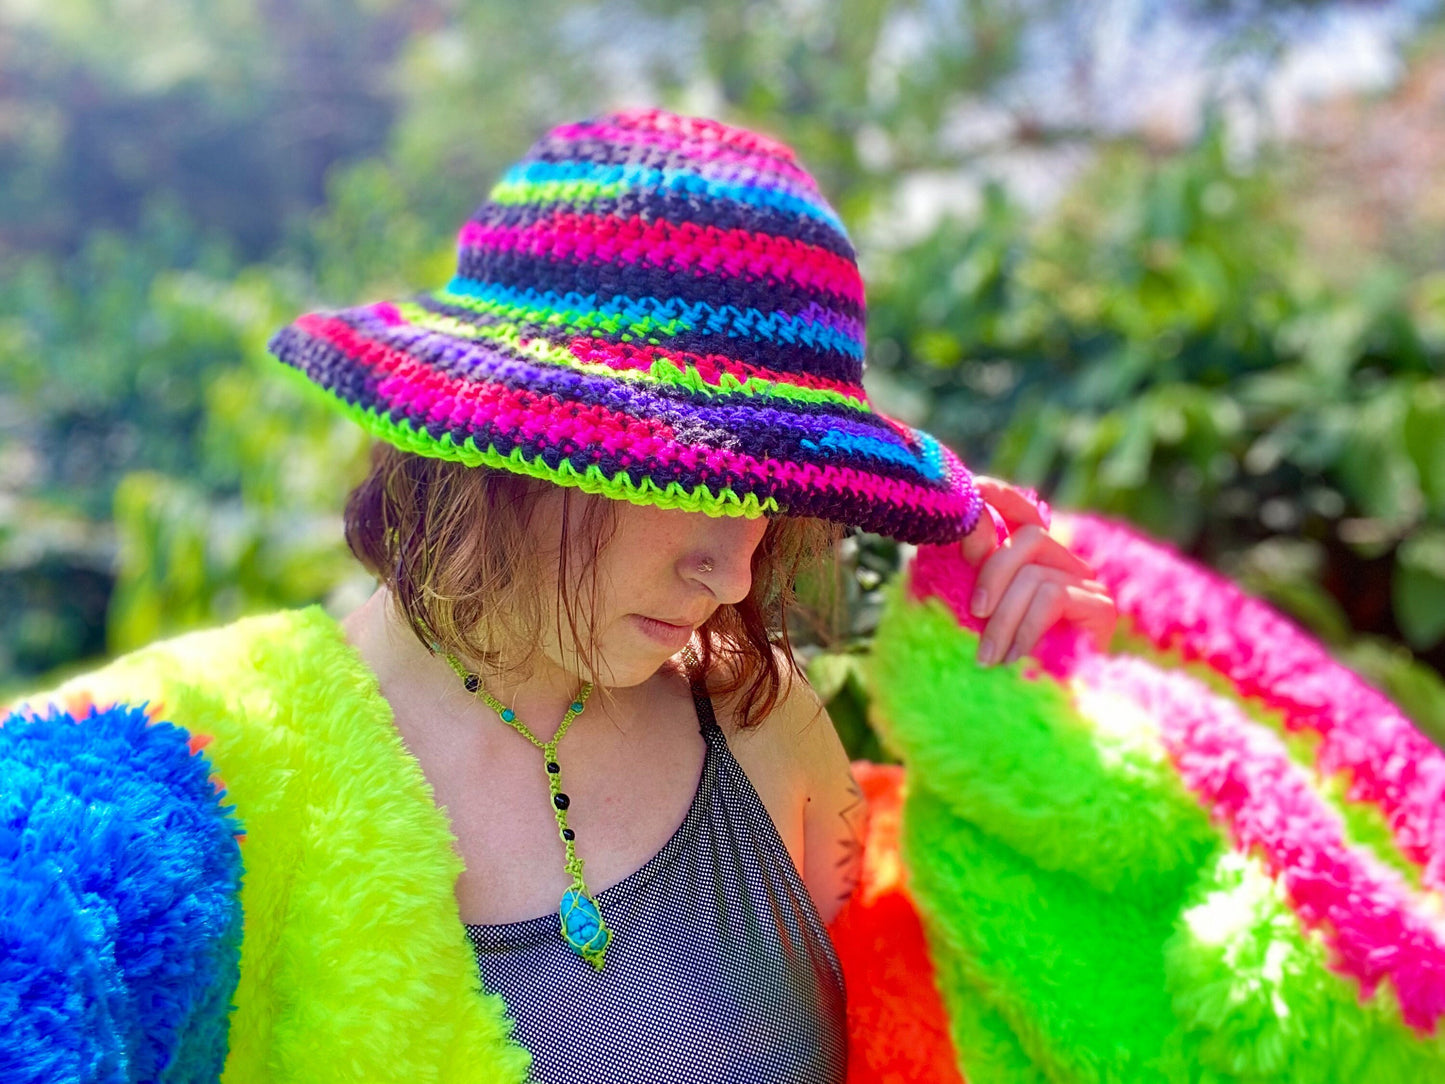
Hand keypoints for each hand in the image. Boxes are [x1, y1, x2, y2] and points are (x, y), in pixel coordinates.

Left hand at [960, 477, 1116, 665]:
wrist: (1038, 718)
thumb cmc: (998, 665)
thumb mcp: (976, 616)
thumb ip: (969, 578)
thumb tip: (954, 538)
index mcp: (1035, 561)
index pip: (1024, 512)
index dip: (1001, 496)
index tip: (974, 489)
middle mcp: (1067, 564)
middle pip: (1031, 537)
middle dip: (993, 572)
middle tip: (973, 613)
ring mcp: (1088, 584)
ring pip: (1036, 571)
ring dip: (1004, 616)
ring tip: (990, 656)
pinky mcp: (1101, 607)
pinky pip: (1052, 595)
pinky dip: (1026, 626)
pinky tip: (1016, 657)